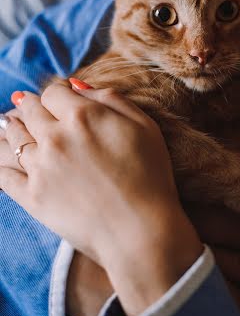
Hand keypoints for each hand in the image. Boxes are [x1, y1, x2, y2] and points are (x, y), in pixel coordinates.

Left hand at [0, 82, 202, 315]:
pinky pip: (4, 174)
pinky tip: (2, 157)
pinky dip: (1, 163)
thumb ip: (110, 98)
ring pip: (14, 139)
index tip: (58, 95)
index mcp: (82, 115)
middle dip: (28, 105)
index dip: (56, 92)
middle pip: (30, 112)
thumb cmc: (150, 175)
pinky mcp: (32, 197)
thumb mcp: (143, 125)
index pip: (53, 93)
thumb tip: (77, 86)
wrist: (140, 229)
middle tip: (23, 103)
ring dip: (11, 128)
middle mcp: (55, 137)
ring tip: (8, 124)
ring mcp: (40, 168)